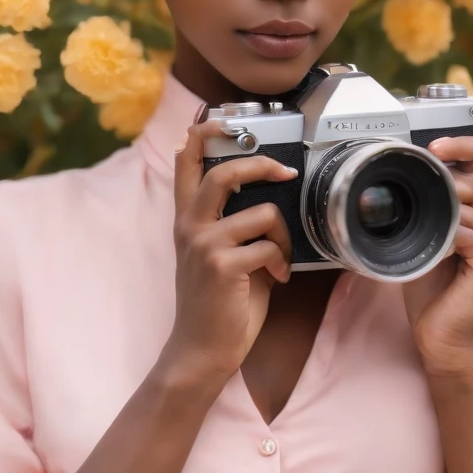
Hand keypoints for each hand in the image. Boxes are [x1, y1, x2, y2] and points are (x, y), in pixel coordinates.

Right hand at [165, 118, 297, 390]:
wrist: (200, 352)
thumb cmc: (217, 304)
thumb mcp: (218, 255)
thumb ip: (234, 224)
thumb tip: (271, 196)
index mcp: (187, 219)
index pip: (187, 162)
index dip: (205, 132)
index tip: (225, 120)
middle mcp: (190, 226)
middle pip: (224, 171)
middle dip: (261, 163)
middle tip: (286, 171)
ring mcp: (205, 245)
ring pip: (261, 211)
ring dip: (284, 233)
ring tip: (281, 255)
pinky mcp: (223, 266)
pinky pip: (269, 246)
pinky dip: (282, 261)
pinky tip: (277, 277)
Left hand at [402, 137, 472, 379]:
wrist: (443, 339)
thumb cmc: (433, 288)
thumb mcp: (430, 234)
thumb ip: (434, 204)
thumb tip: (410, 170)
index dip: (471, 143)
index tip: (436, 145)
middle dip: (447, 174)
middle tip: (417, 187)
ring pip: (472, 202)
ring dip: (439, 208)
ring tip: (420, 228)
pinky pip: (468, 231)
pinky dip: (443, 234)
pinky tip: (430, 248)